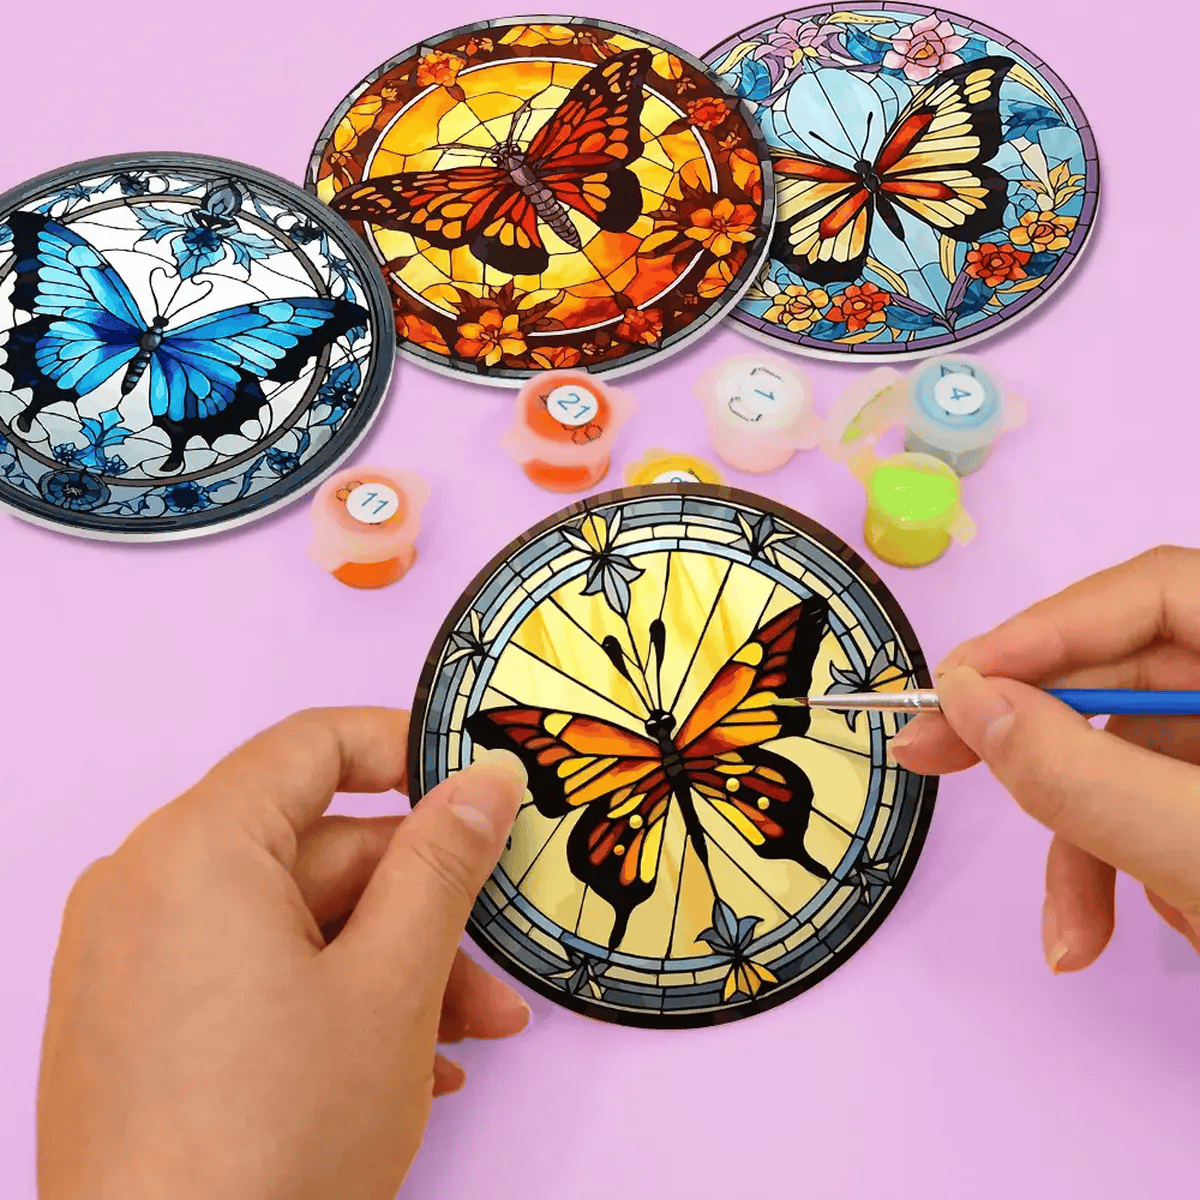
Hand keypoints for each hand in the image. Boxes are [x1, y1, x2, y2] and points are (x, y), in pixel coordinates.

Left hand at [38, 707, 529, 1199]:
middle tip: (497, 962)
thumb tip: (486, 780)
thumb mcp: (391, 986)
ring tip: (468, 1039)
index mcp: (195, 848)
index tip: (479, 787)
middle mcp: (145, 886)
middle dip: (421, 907)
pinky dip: (327, 1001)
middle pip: (314, 851)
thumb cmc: (277, 1142)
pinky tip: (402, 1068)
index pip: (314, 743)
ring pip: (292, 924)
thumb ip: (443, 865)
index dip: (407, 749)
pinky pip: (248, 975)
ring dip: (390, 969)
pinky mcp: (132, 1026)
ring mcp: (130, 960)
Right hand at [889, 546, 1199, 972]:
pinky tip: (1148, 921)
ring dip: (1088, 844)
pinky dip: (1133, 866)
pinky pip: (1160, 808)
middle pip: (1126, 679)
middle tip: (931, 757)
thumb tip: (969, 702)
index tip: (955, 684)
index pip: (1153, 592)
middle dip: (1039, 747)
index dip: (1043, 630)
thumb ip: (1081, 772)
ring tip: (1076, 932)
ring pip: (1133, 760)